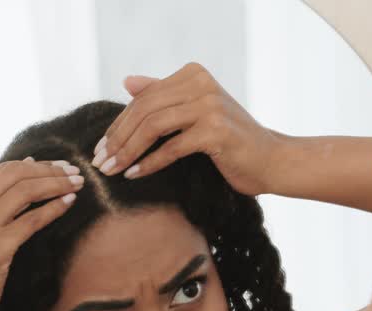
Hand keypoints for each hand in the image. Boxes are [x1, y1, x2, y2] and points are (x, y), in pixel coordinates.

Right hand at [0, 159, 81, 310]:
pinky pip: (32, 220)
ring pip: (26, 191)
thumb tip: (27, 164)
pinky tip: (68, 204)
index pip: (4, 169)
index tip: (60, 167)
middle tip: (75, 172)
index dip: (38, 166)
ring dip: (57, 184)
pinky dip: (54, 208)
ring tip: (77, 185)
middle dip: (51, 170)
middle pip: (17, 174)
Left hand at [92, 63, 281, 194]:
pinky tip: (134, 175)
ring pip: (153, 126)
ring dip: (127, 151)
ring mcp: (209, 105)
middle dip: (118, 138)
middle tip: (99, 162)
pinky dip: (149, 163)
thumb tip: (127, 81)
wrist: (272, 161)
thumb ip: (164, 96)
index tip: (101, 148)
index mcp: (194, 74)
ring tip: (111, 170)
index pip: (143, 98)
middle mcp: (201, 83)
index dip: (119, 123)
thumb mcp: (195, 113)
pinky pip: (171, 147)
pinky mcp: (215, 131)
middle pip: (144, 110)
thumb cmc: (232, 142)